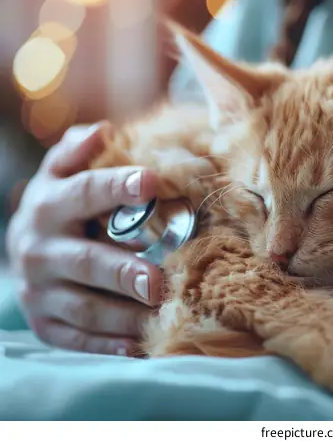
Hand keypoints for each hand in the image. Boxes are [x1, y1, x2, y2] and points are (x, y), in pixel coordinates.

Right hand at [6, 123, 163, 355]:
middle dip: (124, 272)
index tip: (153, 183)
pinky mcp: (46, 324)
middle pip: (86, 261)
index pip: (85, 193)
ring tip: (163, 315)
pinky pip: (78, 339)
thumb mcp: (63, 173)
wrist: (26, 250)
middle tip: (160, 282)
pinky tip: (141, 345)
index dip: (118, 187)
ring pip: (84, 307)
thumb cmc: (62, 205)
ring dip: (125, 315)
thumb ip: (79, 151)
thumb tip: (104, 130)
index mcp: (49, 204)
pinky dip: (110, 344)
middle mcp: (39, 249)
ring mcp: (39, 291)